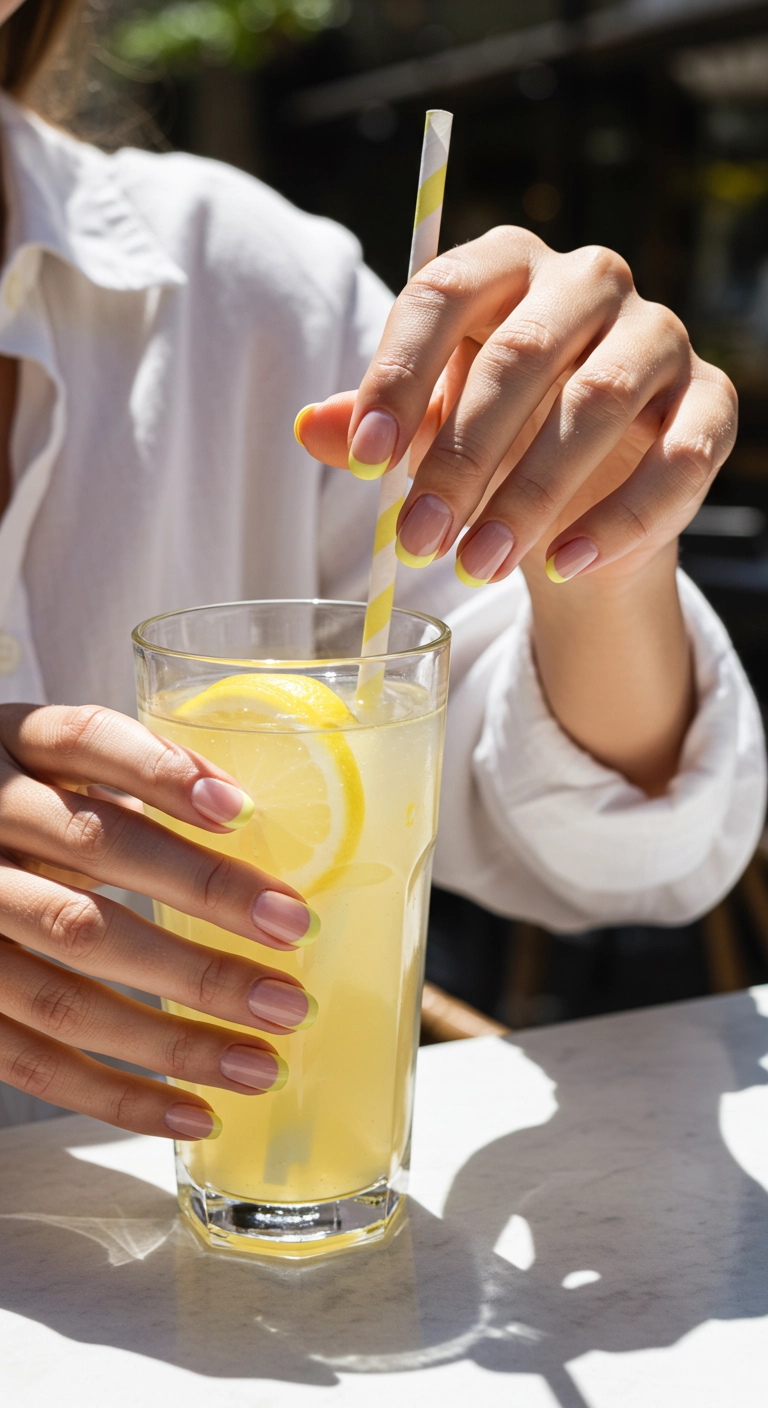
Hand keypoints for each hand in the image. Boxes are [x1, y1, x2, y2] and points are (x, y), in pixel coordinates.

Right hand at [0, 705, 317, 1138]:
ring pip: (65, 978)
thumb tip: (244, 809)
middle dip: (204, 896)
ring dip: (177, 1026)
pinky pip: (32, 1062)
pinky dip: (118, 1096)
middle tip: (297, 932)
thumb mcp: (49, 770)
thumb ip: (125, 780)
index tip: (242, 810)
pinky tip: (196, 1113)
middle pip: (92, 856)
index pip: (84, 741)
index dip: (159, 773)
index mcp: (12, 748)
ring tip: (267, 1056)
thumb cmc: (15, 814)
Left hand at [296, 227, 736, 586]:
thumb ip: (375, 424)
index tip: (366, 464)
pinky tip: (564, 566)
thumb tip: (312, 428)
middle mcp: (587, 281)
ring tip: (477, 567)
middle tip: (418, 541)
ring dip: (530, 497)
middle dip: (460, 459)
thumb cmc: (494, 436)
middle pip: (518, 356)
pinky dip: (620, 521)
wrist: (585, 483)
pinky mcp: (710, 401)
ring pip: (595, 406)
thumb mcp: (426, 427)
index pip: (442, 293)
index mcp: (505, 265)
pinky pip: (678, 460)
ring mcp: (656, 336)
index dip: (398, 376)